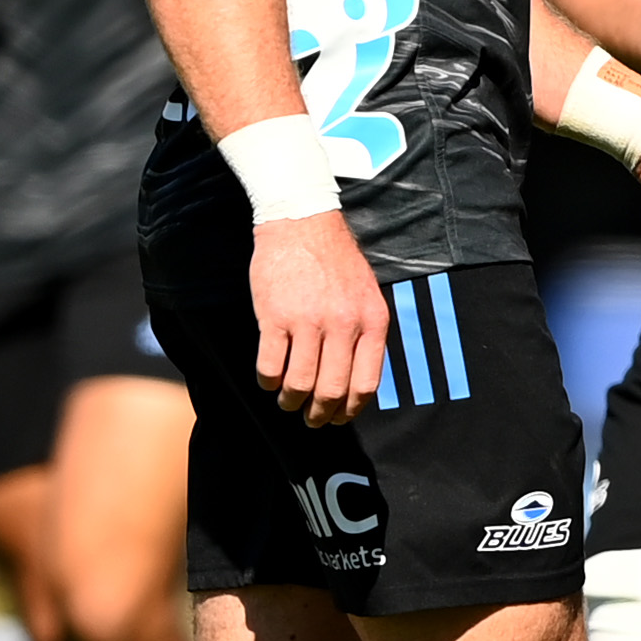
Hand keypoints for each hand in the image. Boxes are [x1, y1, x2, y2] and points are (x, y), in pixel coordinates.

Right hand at [249, 213, 385, 426]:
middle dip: (319, 414)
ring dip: (291, 401)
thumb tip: (358, 380)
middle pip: (331, 390)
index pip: (366, 383)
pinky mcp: (274, 317)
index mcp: (372, 321)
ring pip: (299, 384)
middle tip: (311, 418)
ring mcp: (307, 321)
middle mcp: (343, 324)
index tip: (339, 417)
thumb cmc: (334, 260)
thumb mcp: (367, 294)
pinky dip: (268, 381)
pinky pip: (270, 366)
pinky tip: (269, 379)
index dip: (350, 409)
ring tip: (287, 401)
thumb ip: (366, 333)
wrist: (302, 222)